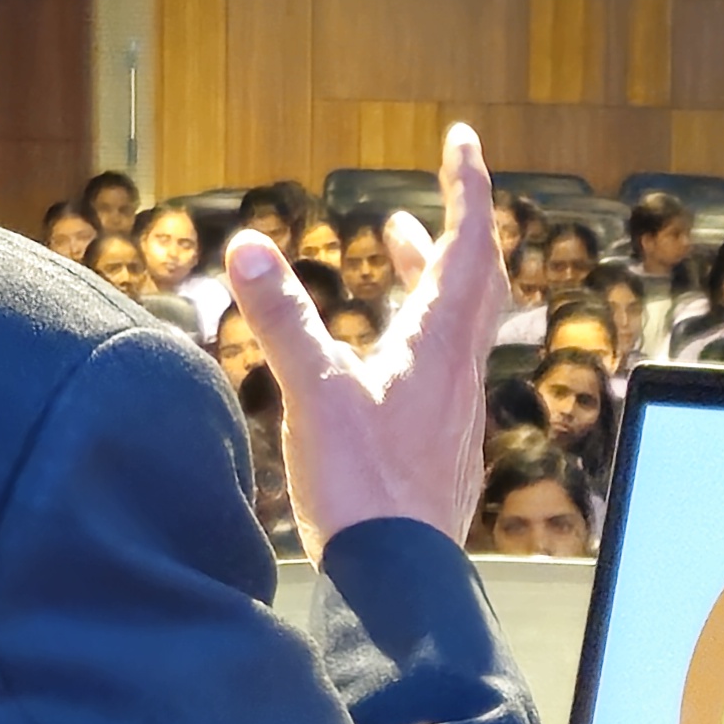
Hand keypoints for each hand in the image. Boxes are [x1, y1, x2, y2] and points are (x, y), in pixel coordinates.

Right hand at [229, 125, 500, 552]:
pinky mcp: (443, 449)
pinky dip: (421, 336)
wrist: (400, 582)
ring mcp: (455, 414)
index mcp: (437, 346)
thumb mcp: (315, 393)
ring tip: (396, 256)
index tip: (462, 141)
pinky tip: (388, 357)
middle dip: (451, 229)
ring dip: (433, 281)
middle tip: (428, 198)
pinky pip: (444, 370)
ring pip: (459, 327)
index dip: (467, 188)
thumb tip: (250, 245)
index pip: (468, 246)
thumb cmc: (365, 491)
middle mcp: (458, 373)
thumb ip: (283, 318)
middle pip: (473, 282)